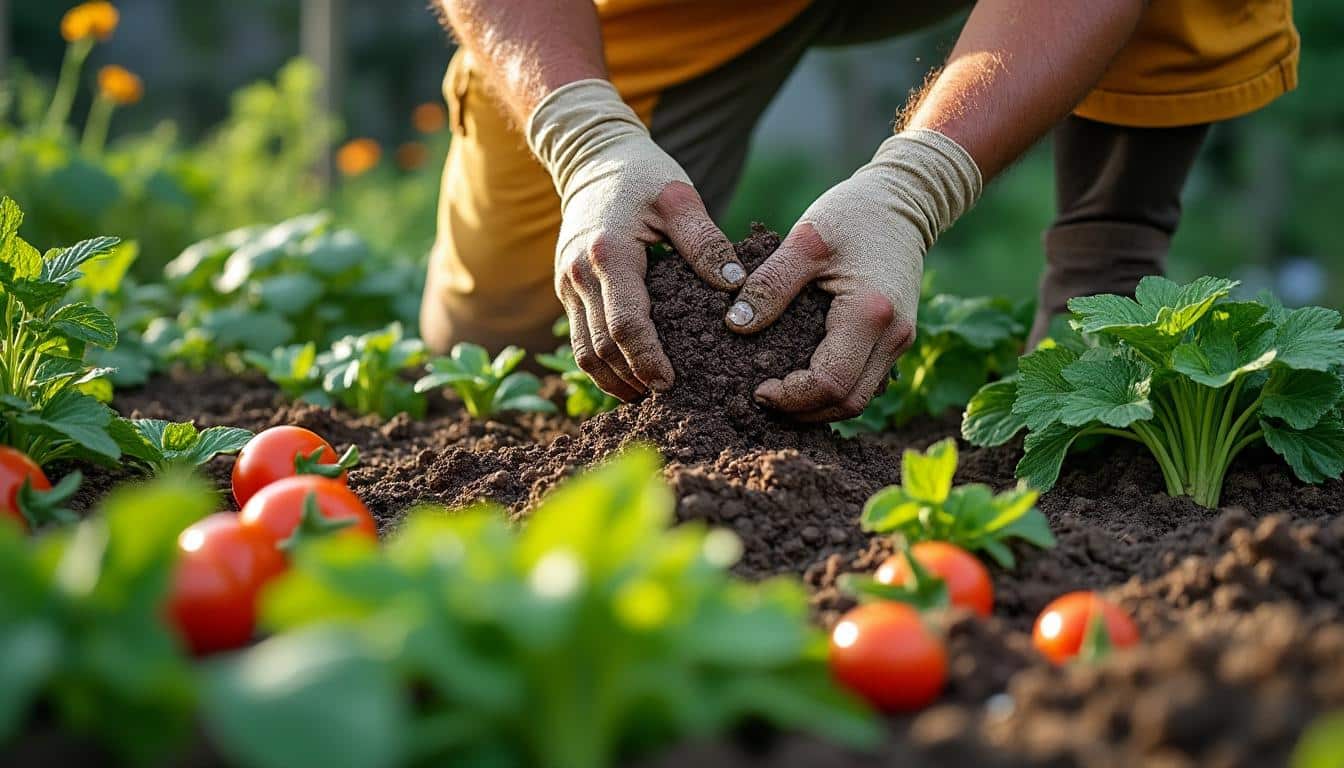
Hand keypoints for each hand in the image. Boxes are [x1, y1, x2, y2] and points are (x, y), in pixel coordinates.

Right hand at [528, 80, 745, 399]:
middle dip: (632, 378)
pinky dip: (602, 363)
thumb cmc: (642, 174)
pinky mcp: (567, 289)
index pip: (625, 324)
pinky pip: (579, 338)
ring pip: (583, 351)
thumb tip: (736, 286)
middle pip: (601, 347)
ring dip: (612, 379)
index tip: (671, 383)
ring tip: (647, 396)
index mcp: (608, 255)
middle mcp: (578, 275)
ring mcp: (567, 284)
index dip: (647, 360)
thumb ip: (706, 242)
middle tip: (667, 400)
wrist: (592, 157)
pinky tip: (629, 377)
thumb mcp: (680, 199)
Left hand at [724, 130, 982, 421]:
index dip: (790, 396)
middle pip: (847, 403)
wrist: (903, 200)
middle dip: (802, 410)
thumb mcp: (804, 240)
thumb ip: (770, 284)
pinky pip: (864, 381)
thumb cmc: (853, 213)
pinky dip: (833, 390)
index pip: (829, 382)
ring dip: (818, 405)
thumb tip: (736, 325)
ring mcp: (900, 341)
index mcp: (870, 314)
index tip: (757, 388)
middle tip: (761, 397)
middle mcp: (894, 336)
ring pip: (858, 398)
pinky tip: (802, 378)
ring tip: (778, 393)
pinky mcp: (896, 339)